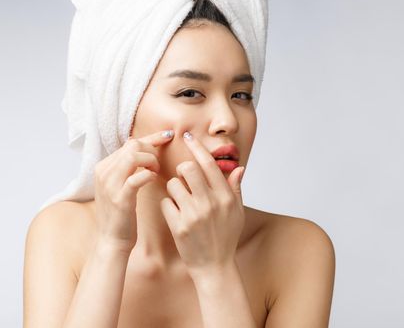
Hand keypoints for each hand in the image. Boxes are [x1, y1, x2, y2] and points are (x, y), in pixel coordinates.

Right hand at [93, 129, 174, 252]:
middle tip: (160, 163)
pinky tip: (154, 179)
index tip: (168, 136)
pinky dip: (149, 175)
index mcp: (104, 167)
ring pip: (134, 156)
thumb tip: (142, 146)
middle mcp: (104, 172)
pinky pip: (137, 177)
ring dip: (151, 161)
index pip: (130, 142)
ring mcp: (110, 185)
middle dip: (153, 149)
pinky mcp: (120, 198)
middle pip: (133, 145)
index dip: (151, 138)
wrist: (112, 240)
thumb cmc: (121, 213)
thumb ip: (127, 167)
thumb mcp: (119, 186)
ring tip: (157, 170)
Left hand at [160, 131, 245, 276]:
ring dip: (174, 189)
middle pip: (188, 168)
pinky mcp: (179, 226)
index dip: (197, 147)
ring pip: (173, 184)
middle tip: (184, 179)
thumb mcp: (237, 213)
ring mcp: (194, 215)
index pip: (209, 164)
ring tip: (181, 201)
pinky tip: (176, 215)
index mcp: (225, 196)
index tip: (187, 137)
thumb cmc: (226, 237)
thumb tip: (239, 168)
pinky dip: (167, 206)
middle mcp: (210, 203)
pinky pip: (165, 203)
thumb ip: (236, 189)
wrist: (214, 266)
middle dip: (183, 170)